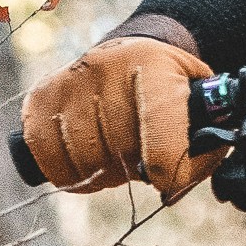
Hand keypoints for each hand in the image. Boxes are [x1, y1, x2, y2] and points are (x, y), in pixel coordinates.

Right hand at [19, 33, 218, 200]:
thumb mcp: (199, 103)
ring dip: (101, 173)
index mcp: (153, 66)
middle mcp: (106, 67)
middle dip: (133, 169)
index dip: (168, 172)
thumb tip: (172, 190)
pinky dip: (67, 171)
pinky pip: (47, 153)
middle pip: (119, 151)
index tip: (169, 180)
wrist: (128, 54)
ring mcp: (69, 80)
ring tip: (114, 158)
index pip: (160, 137)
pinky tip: (84, 160)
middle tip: (139, 161)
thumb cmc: (169, 90)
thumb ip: (204, 145)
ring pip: (84, 158)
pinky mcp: (41, 96)